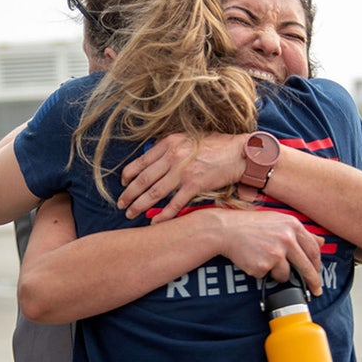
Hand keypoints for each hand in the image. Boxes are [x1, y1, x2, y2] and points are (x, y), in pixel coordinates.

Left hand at [118, 133, 245, 221]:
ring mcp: (183, 172)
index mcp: (169, 144)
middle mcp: (173, 156)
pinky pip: (174, 204)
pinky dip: (163, 215)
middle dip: (129, 194)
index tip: (122, 183)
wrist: (240, 153)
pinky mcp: (195, 185)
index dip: (128, 175)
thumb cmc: (216, 146)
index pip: (141, 161)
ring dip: (139, 205)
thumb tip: (153, 159)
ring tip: (130, 214)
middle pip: (143, 179)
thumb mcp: (188, 139)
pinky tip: (154, 223)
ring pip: (154, 192)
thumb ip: (170, 148)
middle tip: (121, 204)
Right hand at [214, 209, 324, 295]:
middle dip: (313, 281)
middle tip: (315, 291)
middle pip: (306, 266)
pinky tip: (253, 259)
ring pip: (286, 274)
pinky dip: (261, 272)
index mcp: (293, 226)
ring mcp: (276, 253)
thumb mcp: (278, 221)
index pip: (313, 249)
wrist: (226, 230)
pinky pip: (267, 276)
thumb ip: (300, 232)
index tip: (317, 273)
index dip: (317, 264)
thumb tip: (321, 241)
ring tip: (264, 261)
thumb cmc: (251, 225)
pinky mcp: (263, 265)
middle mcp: (287, 239)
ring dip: (278, 274)